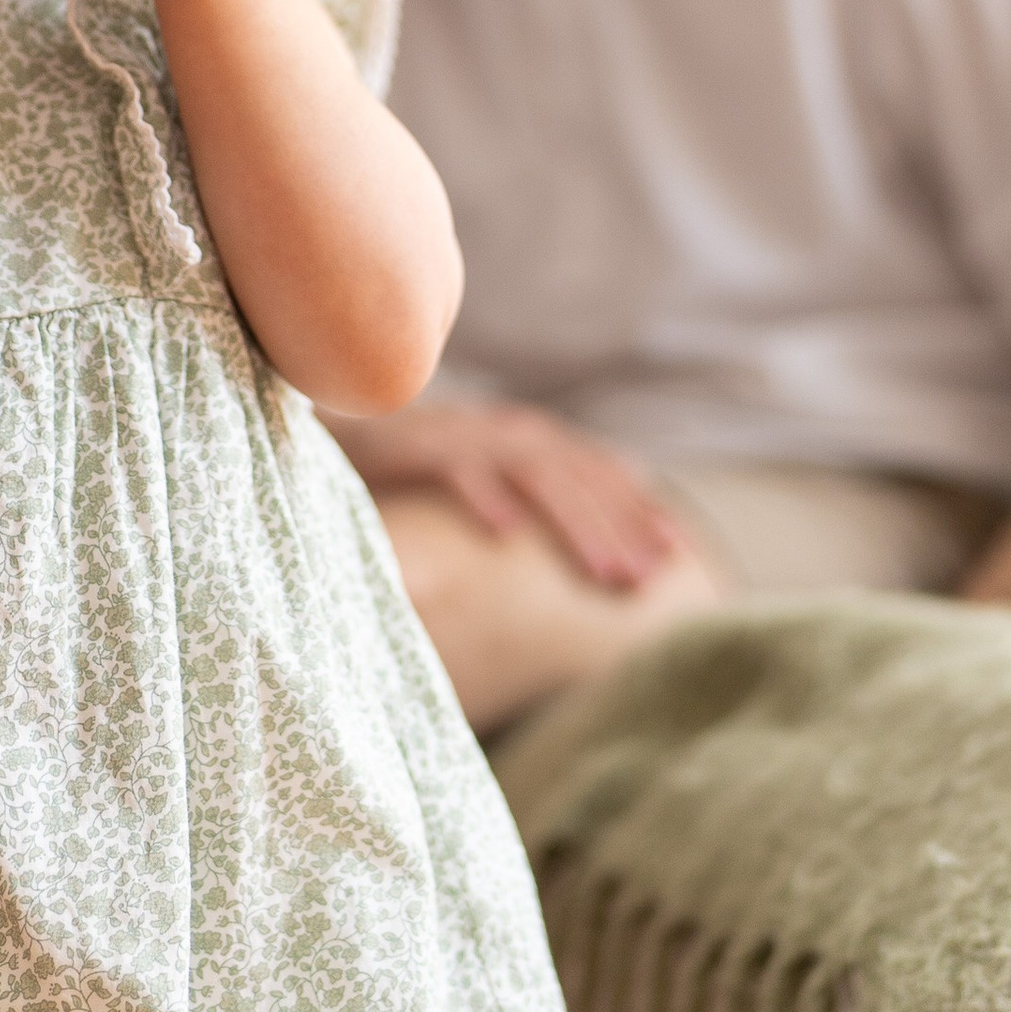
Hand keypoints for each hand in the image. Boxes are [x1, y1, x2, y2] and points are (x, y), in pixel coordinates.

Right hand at [328, 402, 685, 592]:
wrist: (332, 436)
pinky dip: (484, 496)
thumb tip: (601, 552)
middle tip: (648, 580)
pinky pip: (456, 469)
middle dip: (621, 528)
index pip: (601, 471)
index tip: (678, 556)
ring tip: (604, 573)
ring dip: (575, 524)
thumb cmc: (419, 473)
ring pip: (535, 474)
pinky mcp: (415, 446)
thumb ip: (537, 505)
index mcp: (531, 439)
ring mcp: (463, 435)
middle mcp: (506, 431)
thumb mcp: (489, 485)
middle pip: (579, 476)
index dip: (641, 508)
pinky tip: (505, 534)